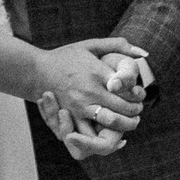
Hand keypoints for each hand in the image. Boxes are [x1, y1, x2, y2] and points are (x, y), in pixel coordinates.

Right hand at [31, 38, 149, 146]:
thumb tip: (143, 52)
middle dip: (135, 112)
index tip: (140, 96)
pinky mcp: (71, 118)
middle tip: (138, 111)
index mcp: (97, 72)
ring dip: (124, 124)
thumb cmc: (66, 57)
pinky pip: (91, 133)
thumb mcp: (90, 45)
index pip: (128, 88)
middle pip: (123, 108)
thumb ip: (117, 44)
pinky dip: (104, 134)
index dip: (138, 95)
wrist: (36, 71)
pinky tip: (110, 131)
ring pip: (110, 122)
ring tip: (128, 122)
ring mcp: (79, 106)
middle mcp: (89, 91)